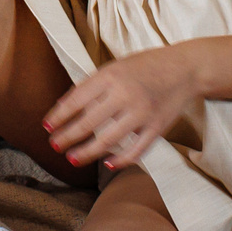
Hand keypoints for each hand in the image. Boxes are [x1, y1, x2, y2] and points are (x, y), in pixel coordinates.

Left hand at [43, 46, 205, 169]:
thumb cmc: (145, 66)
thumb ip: (94, 85)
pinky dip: (121, 159)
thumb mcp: (116, 67)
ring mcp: (142, 112)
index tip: (47, 127)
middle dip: (67, 136)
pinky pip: (136, 149)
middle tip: (54, 146)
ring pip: (109, 139)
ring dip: (87, 152)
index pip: (77, 99)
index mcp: (111, 75)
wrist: (184, 68)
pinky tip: (107, 164)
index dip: (59, 116)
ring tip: (72, 159)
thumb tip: (66, 105)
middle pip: (88, 122)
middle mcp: (125, 94)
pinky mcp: (157, 127)